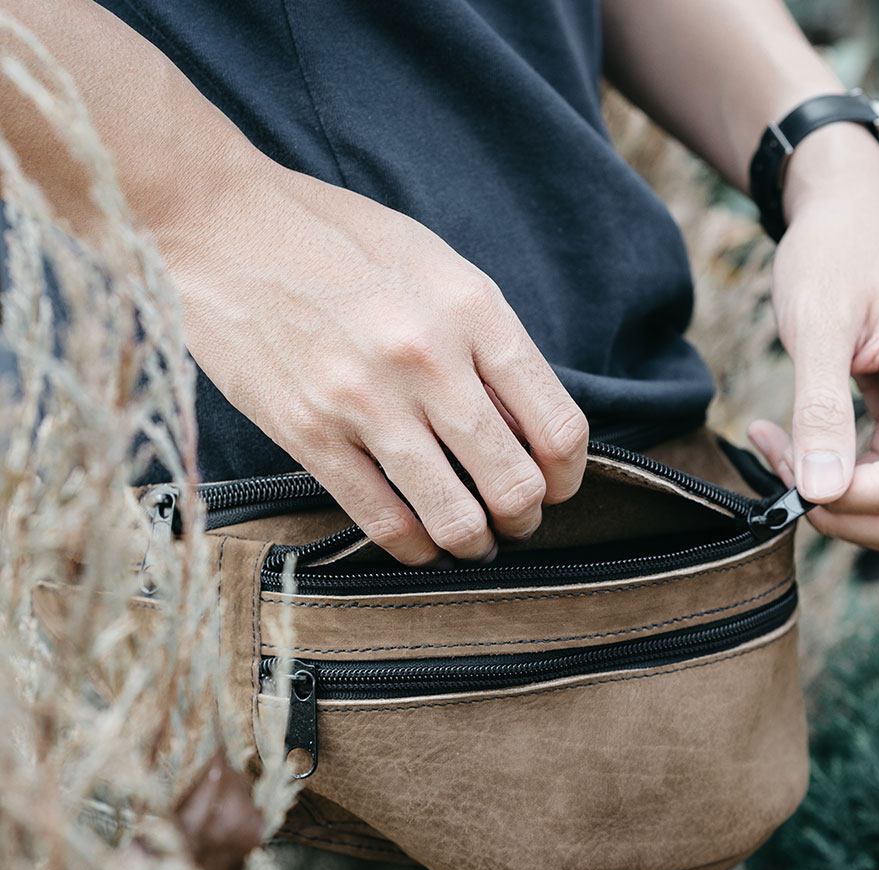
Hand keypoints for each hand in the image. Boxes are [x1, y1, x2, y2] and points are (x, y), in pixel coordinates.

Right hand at [160, 156, 588, 564]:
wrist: (221, 224)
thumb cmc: (338, 239)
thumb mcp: (436, 265)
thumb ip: (487, 341)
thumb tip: (525, 424)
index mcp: (473, 310)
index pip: (557, 427)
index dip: (569, 476)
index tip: (557, 485)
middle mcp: (429, 359)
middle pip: (515, 484)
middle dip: (526, 517)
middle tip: (515, 520)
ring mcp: (366, 402)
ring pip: (455, 518)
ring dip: (475, 544)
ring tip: (472, 540)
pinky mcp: (309, 434)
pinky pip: (383, 522)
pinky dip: (413, 548)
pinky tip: (419, 544)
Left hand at [747, 125, 878, 557]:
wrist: (852, 215)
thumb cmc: (833, 255)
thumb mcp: (815, 327)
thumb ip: (820, 411)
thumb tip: (818, 492)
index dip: (843, 500)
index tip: (784, 466)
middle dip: (844, 513)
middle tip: (782, 468)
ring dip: (842, 503)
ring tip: (783, 450)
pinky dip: (843, 482)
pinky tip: (794, 445)